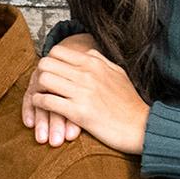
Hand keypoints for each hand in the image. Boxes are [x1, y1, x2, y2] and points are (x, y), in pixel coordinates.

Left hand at [28, 38, 150, 155]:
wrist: (141, 127)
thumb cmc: (130, 102)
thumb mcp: (117, 73)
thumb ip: (100, 60)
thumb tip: (86, 53)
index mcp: (94, 62)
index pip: (56, 51)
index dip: (49, 61)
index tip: (50, 72)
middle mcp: (86, 73)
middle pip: (45, 63)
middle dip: (40, 74)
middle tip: (42, 85)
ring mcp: (82, 92)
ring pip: (43, 80)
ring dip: (38, 88)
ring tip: (41, 96)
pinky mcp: (79, 112)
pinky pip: (47, 102)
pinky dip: (39, 104)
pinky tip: (43, 107)